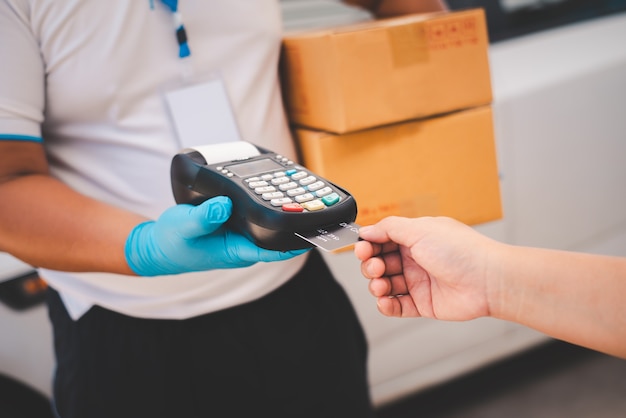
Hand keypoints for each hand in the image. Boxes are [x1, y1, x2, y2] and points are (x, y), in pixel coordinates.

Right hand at [125, 196, 305, 275]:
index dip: (299, 241)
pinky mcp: (235, 227)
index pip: (277, 250)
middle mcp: (245, 245)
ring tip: (303, 193)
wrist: (160, 247)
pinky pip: (256, 217)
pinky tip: (273, 191)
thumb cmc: (173, 243)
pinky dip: (266, 206)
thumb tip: (224, 205)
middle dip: (297, 223)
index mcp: (239, 251)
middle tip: (316, 202)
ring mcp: (241, 236)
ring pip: (269, 226)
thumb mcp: (185, 227)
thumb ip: (203, 217)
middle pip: (279, 236)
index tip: (317, 231)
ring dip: (283, 213)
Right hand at [354, 216, 494, 319]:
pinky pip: (397, 306)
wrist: (488, 281)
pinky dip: (386, 305)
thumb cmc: (461, 252)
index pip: (382, 240)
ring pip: (386, 285)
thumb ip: (389, 228)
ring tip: (381, 285)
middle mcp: (415, 259)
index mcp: (415, 238)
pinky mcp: (423, 303)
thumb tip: (367, 229)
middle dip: (371, 265)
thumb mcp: (420, 229)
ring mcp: (419, 282)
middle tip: (375, 267)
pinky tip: (384, 301)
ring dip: (377, 285)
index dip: (369, 245)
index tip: (362, 248)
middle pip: (380, 263)